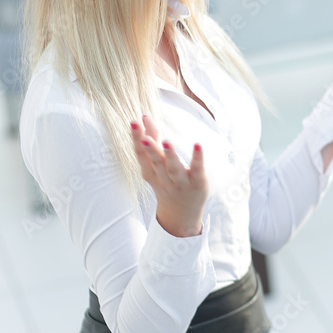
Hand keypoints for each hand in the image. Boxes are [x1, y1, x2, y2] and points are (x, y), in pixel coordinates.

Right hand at [130, 114, 206, 236]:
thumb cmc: (166, 183)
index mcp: (150, 173)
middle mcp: (163, 178)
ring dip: (169, 156)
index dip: (136, 139)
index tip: (134, 122)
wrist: (180, 215)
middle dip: (149, 148)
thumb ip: (152, 143)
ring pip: (173, 169)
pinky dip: (197, 159)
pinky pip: (197, 170)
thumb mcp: (155, 166)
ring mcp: (180, 182)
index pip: (141, 155)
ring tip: (166, 141)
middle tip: (143, 135)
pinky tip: (197, 146)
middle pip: (155, 162)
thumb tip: (145, 117)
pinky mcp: (197, 183)